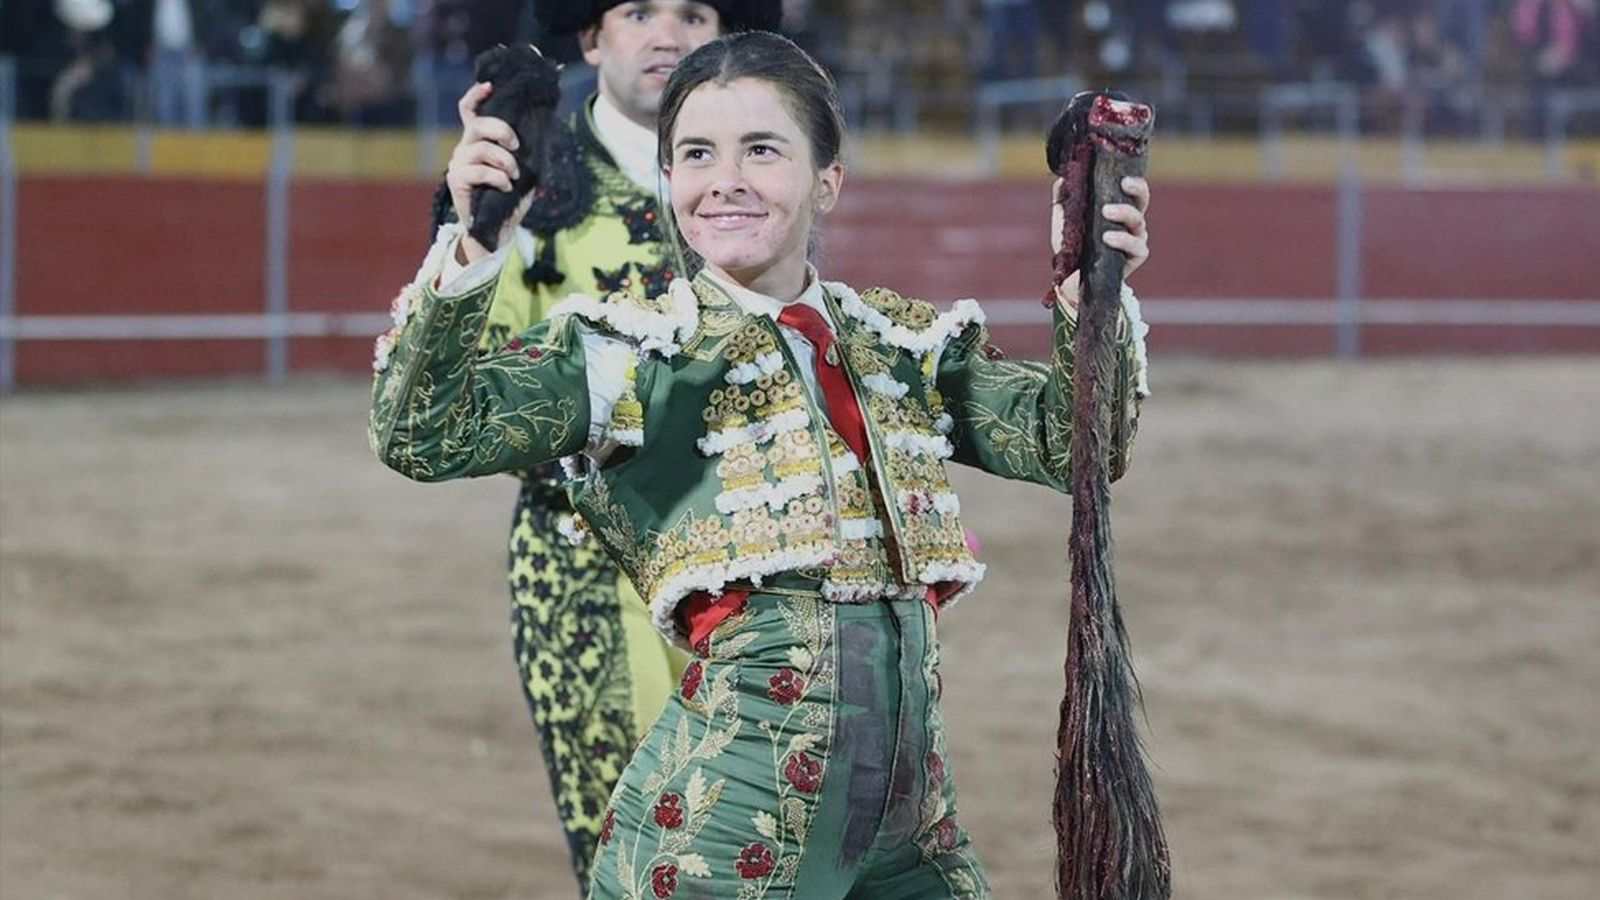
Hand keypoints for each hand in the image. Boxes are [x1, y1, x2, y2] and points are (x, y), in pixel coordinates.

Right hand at [446, 82, 532, 262]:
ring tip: (514, 176)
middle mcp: (465, 148)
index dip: (477, 95)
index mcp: (480, 141)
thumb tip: (543, 126)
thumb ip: (526, 150)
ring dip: (504, 161)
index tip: (490, 86)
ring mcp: (459, 164)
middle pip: (477, 124)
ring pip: (480, 148)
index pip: (469, 110)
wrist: (497, 230)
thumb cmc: (510, 199)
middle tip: (516, 146)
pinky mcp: (456, 181)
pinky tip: (506, 187)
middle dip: (501, 130)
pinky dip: (497, 178)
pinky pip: (478, 170)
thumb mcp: (524, 170)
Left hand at [1051, 176, 1152, 311]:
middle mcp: (1131, 223)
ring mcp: (1136, 240)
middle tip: (1123, 184)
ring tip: (1106, 212)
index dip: (1133, 180)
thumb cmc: (1074, 247)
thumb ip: (1064, 198)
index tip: (1122, 174)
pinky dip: (1123, 240)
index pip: (1132, 191)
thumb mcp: (1065, 221)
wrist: (1072, 280)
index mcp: (1120, 210)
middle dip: (1137, 189)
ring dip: (1125, 213)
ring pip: (1139, 222)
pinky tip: (1108, 237)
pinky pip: (1136, 247)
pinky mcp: (1135, 258)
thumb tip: (1062, 178)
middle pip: (1143, 201)